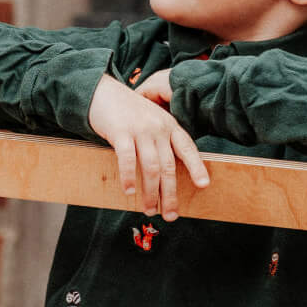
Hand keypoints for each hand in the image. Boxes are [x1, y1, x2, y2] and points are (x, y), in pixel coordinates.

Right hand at [86, 74, 207, 220]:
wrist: (103, 92)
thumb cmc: (127, 111)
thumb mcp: (151, 121)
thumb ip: (160, 141)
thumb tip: (165, 175)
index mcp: (169, 125)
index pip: (187, 148)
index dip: (196, 167)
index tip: (203, 185)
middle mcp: (158, 127)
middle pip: (169, 166)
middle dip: (170, 193)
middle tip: (170, 214)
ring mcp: (140, 129)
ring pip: (151, 167)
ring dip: (150, 192)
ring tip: (149, 210)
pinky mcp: (120, 131)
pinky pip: (127, 159)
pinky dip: (128, 177)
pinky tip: (129, 192)